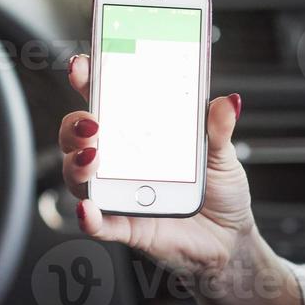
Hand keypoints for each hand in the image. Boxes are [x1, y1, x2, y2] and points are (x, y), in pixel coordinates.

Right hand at [59, 54, 255, 277]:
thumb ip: (218, 128)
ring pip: (78, 177)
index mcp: (139, 134)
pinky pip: (99, 224)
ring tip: (93, 158)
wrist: (230, 238)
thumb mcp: (223, 154)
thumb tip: (228, 102)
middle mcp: (121, 161)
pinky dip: (88, 217)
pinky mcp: (125, 227)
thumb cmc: (219, 191)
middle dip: (75, 126)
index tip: (83, 65)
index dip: (89, 81)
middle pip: (78, 136)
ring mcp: (119, 192)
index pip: (105, 100)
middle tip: (92, 123)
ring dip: (76, 165)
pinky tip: (88, 210)